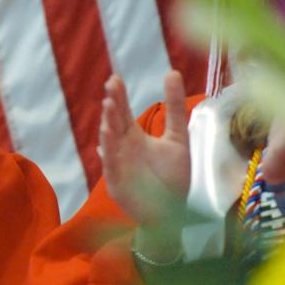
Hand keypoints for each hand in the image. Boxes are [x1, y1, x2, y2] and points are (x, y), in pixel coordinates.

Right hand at [99, 71, 189, 226]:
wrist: (171, 212)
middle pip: (114, 122)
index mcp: (134, 136)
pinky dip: (108, 151)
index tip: (115, 79)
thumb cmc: (172, 177)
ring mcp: (117, 164)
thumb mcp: (177, 138)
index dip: (118, 96)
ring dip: (108, 124)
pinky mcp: (117, 181)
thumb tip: (172, 72)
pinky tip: (107, 136)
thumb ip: (174, 108)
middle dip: (112, 105)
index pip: (122, 112)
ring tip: (109, 106)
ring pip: (109, 141)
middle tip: (112, 86)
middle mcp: (122, 147)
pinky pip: (111, 164)